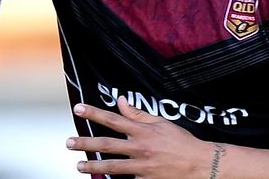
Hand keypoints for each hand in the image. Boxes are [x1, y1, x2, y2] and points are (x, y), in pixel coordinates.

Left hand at [66, 96, 211, 177]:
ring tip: (78, 165)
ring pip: (112, 166)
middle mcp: (140, 148)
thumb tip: (121, 101)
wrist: (200, 165)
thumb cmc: (181, 141)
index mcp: (143, 130)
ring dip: (93, 165)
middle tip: (68, 142)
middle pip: (106, 144)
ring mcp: (142, 166)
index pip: (113, 119)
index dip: (94, 113)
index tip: (78, 108)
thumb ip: (138, 114)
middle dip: (85, 143)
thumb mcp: (161, 123)